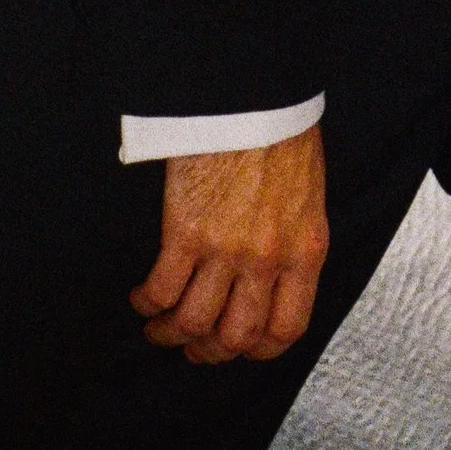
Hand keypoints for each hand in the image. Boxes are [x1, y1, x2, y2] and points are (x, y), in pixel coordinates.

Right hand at [132, 126, 328, 363]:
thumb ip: (293, 243)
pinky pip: (161, 290)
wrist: (256, 98)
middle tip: (192, 344)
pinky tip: (142, 296)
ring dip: (170, 333)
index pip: (286, 329)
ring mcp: (226, 249)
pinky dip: (147, 303)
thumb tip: (271, 281)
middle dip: (208, 351)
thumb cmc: (283, 137)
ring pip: (193, 322)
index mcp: (305, 251)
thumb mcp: (308, 198)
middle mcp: (268, 260)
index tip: (239, 348)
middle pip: (234, 337)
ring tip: (158, 327)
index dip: (258, 349)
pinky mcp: (186, 232)